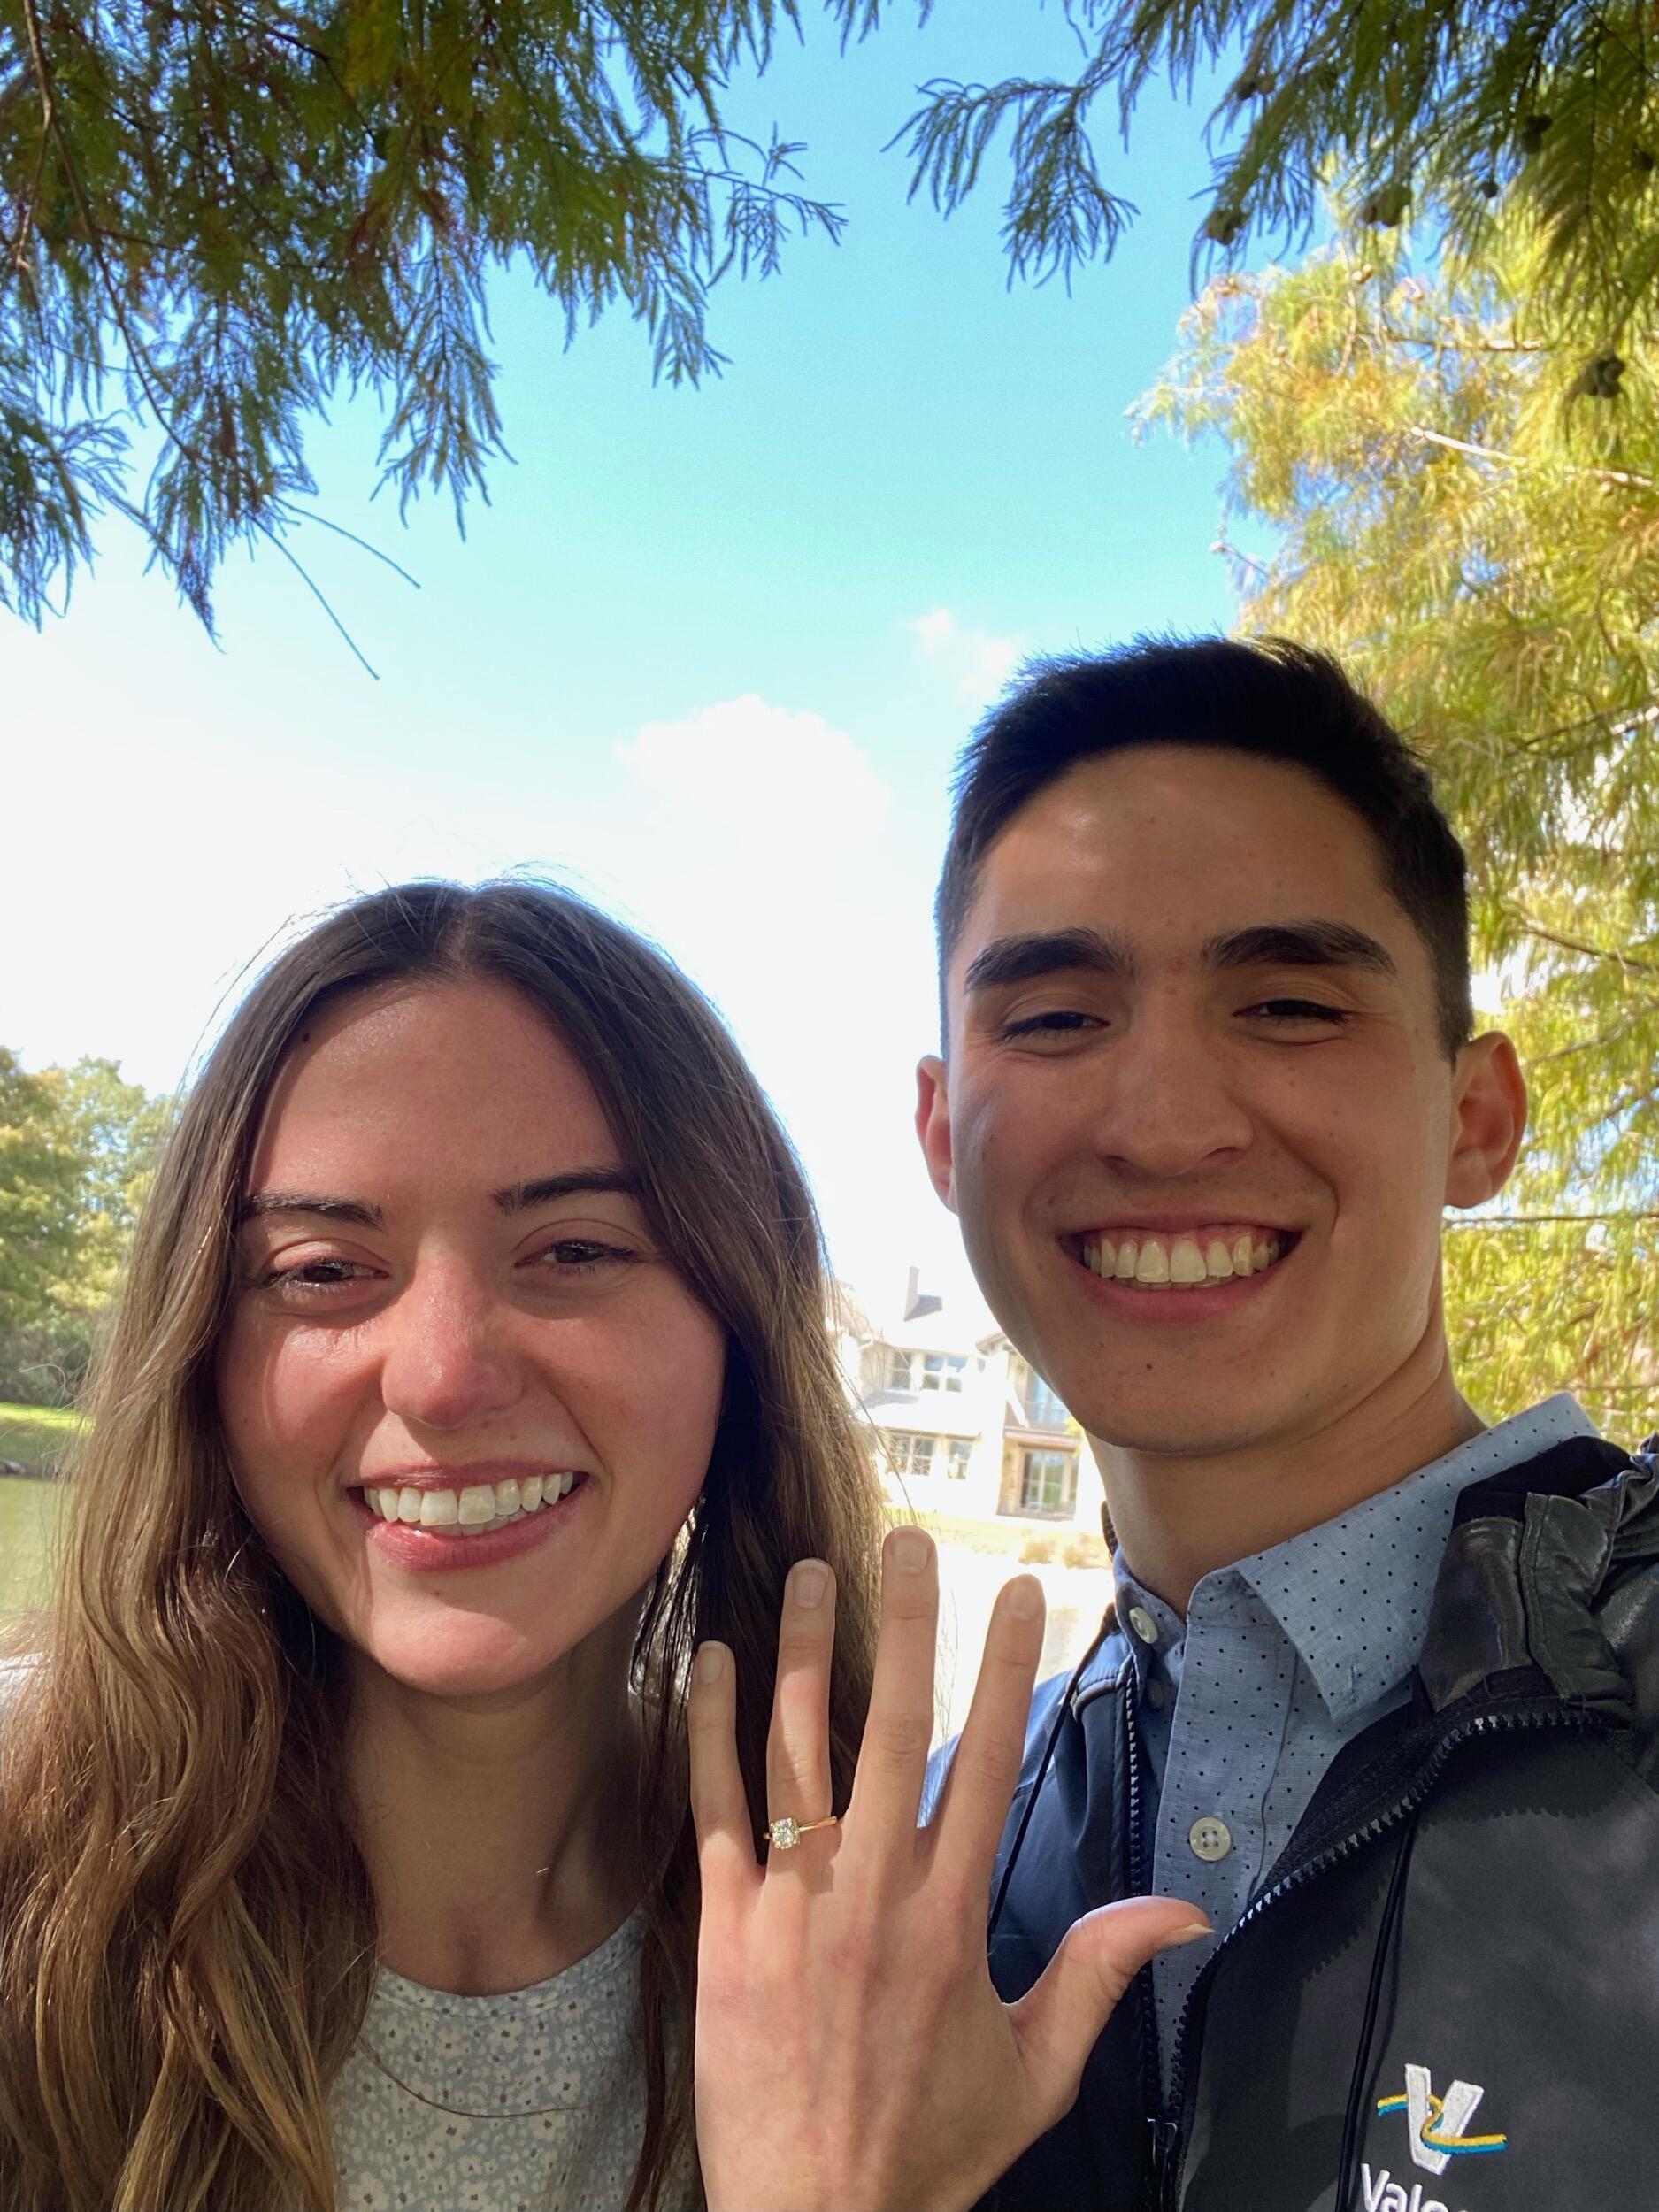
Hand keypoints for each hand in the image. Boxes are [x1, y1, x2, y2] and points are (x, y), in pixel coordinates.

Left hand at [688, 1526, 1207, 2211]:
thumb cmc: (931, 2148)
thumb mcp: (1037, 2070)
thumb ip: (1100, 1974)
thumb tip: (1186, 1909)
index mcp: (952, 1915)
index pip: (985, 1764)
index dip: (1004, 1670)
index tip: (1017, 1591)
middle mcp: (873, 1891)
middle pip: (895, 1729)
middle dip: (906, 1627)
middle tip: (911, 1541)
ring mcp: (792, 1902)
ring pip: (797, 1748)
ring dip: (800, 1650)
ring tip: (806, 1569)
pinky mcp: (724, 1925)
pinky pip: (714, 1808)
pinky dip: (709, 1729)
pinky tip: (710, 1659)